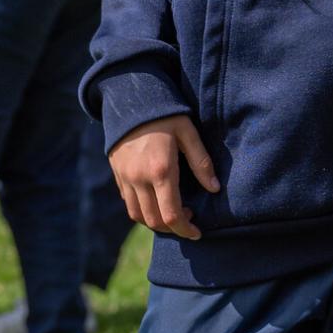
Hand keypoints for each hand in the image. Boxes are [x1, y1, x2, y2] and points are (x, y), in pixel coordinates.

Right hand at [109, 114, 219, 239]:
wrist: (131, 99)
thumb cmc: (165, 114)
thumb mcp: (188, 132)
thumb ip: (201, 162)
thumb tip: (214, 188)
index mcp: (161, 170)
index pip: (172, 214)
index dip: (185, 229)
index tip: (197, 233)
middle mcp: (140, 179)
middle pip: (154, 220)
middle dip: (173, 228)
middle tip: (188, 220)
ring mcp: (125, 178)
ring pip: (138, 215)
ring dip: (156, 222)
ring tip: (174, 213)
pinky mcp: (117, 175)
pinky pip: (128, 203)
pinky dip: (142, 211)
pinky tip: (156, 201)